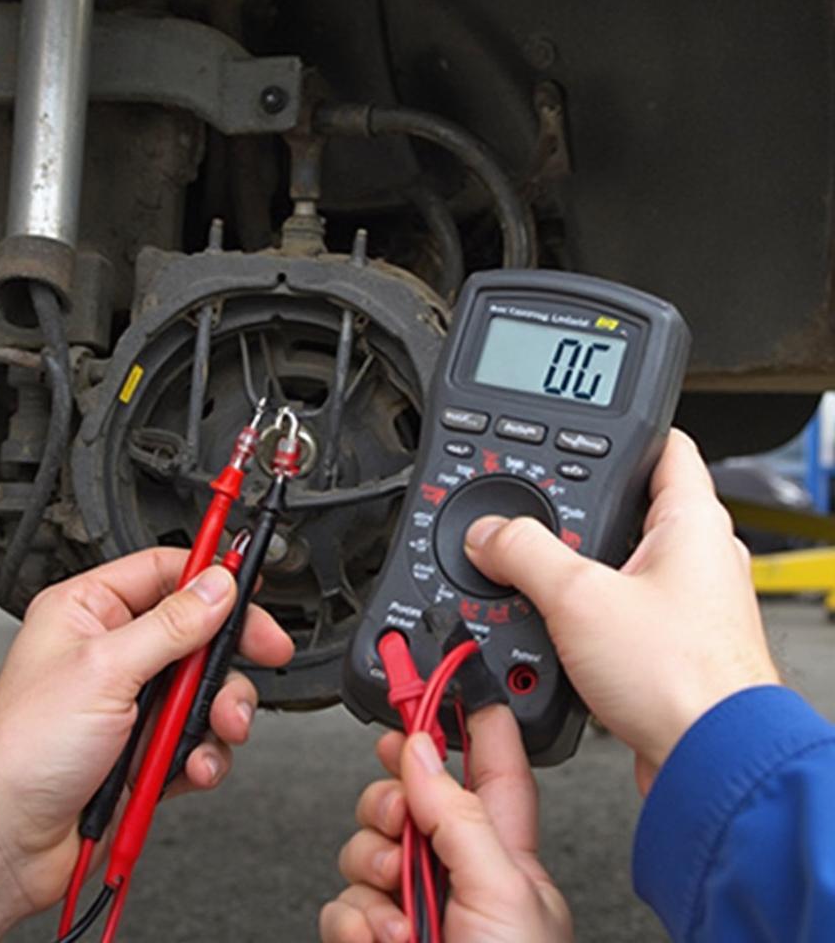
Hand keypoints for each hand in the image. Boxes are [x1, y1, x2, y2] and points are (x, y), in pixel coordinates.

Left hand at [0, 547, 292, 920]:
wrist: (6, 844)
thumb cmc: (19, 753)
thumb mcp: (104, 670)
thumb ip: (170, 625)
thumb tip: (216, 586)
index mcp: (89, 611)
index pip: (164, 571)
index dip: (211, 575)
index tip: (252, 582)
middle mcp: (114, 651)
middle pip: (198, 630)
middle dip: (229, 651)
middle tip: (267, 650)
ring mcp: (133, 701)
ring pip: (207, 688)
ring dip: (221, 710)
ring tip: (219, 727)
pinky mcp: (148, 747)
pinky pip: (200, 737)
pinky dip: (205, 753)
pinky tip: (192, 766)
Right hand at [320, 707, 572, 942]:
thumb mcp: (503, 892)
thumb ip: (461, 816)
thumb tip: (420, 750)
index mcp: (504, 853)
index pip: (489, 763)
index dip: (465, 718)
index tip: (435, 680)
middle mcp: (455, 872)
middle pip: (406, 796)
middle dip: (388, 803)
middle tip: (399, 819)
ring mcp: (414, 904)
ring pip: (365, 847)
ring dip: (373, 873)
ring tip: (400, 911)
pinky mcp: (374, 937)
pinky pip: (341, 902)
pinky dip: (353, 921)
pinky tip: (382, 940)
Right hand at [464, 428, 778, 791]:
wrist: (709, 764)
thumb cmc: (681, 678)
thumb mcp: (579, 597)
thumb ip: (523, 552)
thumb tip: (487, 534)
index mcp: (690, 521)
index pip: (661, 444)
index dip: (616, 431)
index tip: (575, 431)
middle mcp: (695, 555)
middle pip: (626, 505)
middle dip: (574, 509)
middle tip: (530, 513)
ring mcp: (684, 602)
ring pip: (615, 561)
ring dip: (572, 566)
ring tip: (531, 573)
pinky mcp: (666, 643)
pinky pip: (614, 607)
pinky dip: (581, 608)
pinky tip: (551, 624)